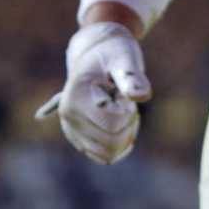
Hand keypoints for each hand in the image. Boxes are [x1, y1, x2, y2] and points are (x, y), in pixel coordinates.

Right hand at [35, 21, 151, 164]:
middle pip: (111, 144)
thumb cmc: (113, 53)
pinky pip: (105, 157)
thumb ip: (132, 76)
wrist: (97, 52)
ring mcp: (71, 130)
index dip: (128, 112)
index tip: (122, 92)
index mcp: (74, 99)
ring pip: (109, 154)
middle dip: (127, 126)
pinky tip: (121, 124)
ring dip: (124, 136)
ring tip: (120, 109)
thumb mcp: (124, 58)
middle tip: (123, 101)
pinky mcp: (79, 139)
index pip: (113, 126)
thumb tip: (140, 95)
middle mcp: (68, 118)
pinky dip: (119, 146)